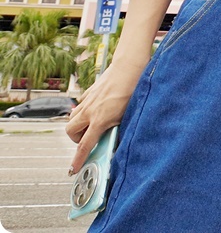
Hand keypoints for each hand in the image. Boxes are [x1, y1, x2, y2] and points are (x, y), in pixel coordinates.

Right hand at [66, 60, 143, 174]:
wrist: (131, 65)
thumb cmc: (134, 88)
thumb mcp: (129, 114)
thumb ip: (119, 127)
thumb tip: (115, 139)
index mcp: (100, 120)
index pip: (84, 145)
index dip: (78, 159)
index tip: (73, 169)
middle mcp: (90, 111)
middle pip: (71, 131)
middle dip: (76, 139)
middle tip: (88, 138)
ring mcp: (89, 100)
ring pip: (73, 117)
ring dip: (78, 124)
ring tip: (92, 125)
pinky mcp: (91, 91)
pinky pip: (81, 104)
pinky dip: (84, 110)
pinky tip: (96, 108)